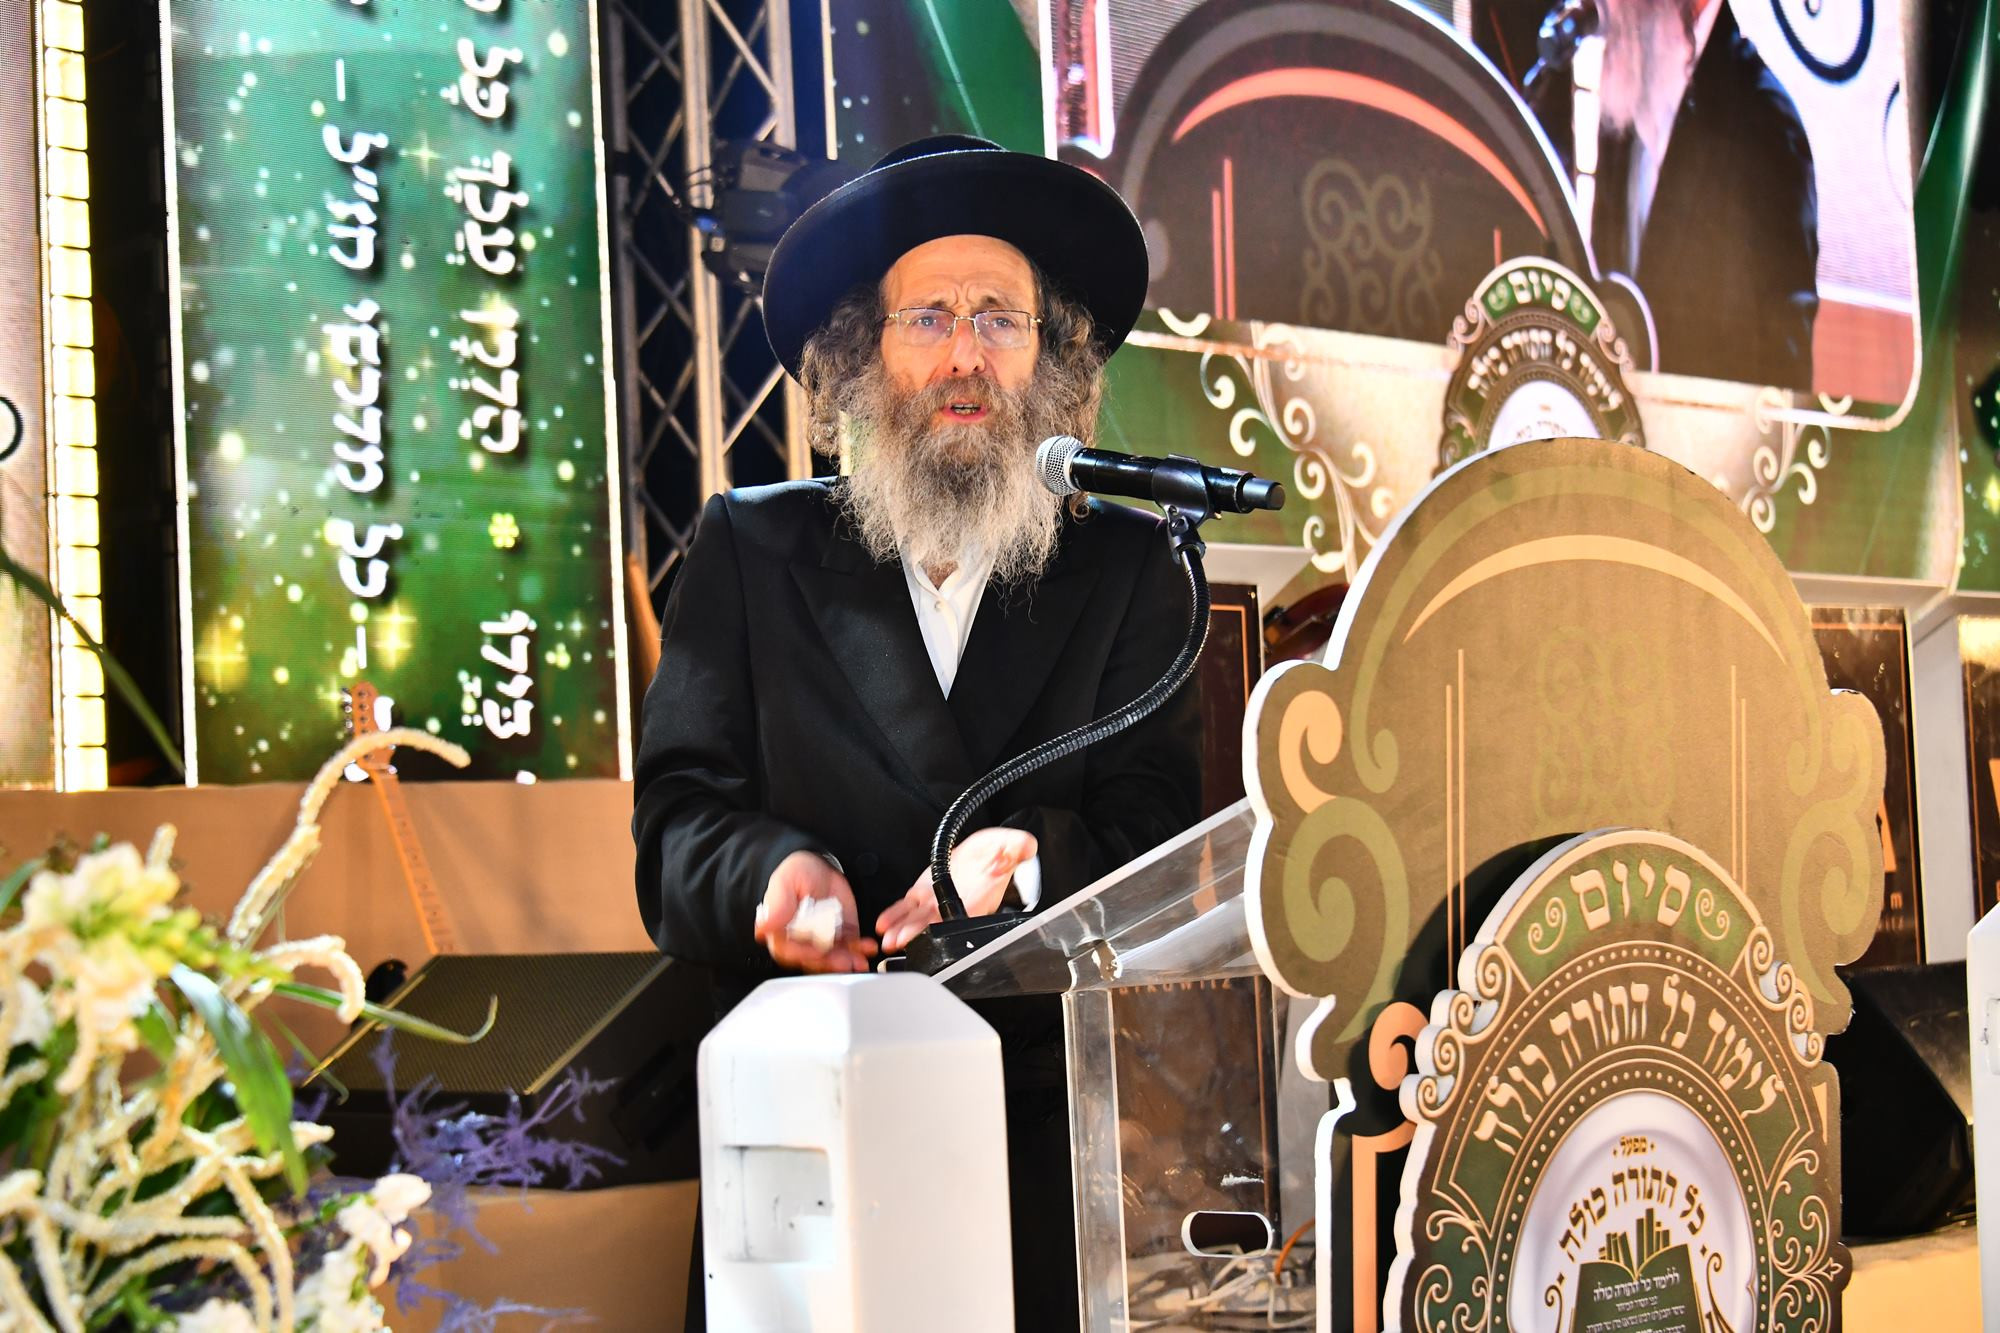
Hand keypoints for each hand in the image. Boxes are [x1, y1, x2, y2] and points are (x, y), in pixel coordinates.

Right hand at [752, 851, 878, 973]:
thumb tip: (764, 927)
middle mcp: (802, 941)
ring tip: (860, 959)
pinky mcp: (842, 936)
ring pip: (833, 957)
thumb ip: (778, 904)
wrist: (822, 866)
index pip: (789, 951)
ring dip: (847, 960)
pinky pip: (851, 947)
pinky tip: (868, 948)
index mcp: (782, 932)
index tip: (817, 951)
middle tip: (845, 961)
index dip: (803, 954)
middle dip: (830, 963)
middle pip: (814, 959)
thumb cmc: (797, 873)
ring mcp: (823, 940)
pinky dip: (860, 950)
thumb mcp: (785, 882)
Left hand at [875, 827, 1038, 953]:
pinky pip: (907, 906)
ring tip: (888, 937)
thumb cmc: (997, 854)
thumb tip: (1026, 845)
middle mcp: (955, 905)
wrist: (982, 853)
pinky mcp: (923, 894)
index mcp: (978, 899)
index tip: (931, 931)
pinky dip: (895, 914)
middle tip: (899, 940)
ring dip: (903, 928)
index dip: (945, 925)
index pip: (961, 916)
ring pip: (918, 918)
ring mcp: (937, 901)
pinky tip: (884, 921)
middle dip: (916, 932)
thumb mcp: (1008, 847)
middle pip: (935, 923)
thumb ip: (1015, 848)